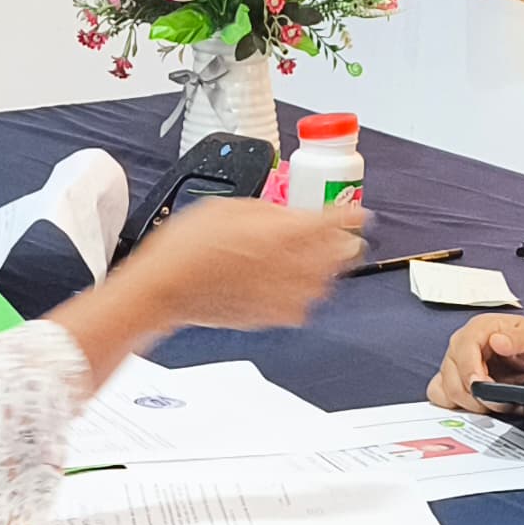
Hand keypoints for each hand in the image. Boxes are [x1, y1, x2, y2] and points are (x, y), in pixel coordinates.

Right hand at [50, 195, 368, 385]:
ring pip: (324, 283)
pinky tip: (296, 285)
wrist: (164, 288)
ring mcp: (279, 295)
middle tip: (346, 236)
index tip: (358, 213)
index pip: (332, 223)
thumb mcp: (227, 207)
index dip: (350, 215)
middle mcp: (286, 266)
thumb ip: (268, 211)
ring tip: (324, 260)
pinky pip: (302, 306)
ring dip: (328, 270)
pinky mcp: (269, 316)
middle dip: (344, 243)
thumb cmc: (186, 246)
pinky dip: (305, 294)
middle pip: (337, 256)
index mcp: (280, 234)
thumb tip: (290, 215)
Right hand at [428, 300, 523, 414]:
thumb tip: (498, 341)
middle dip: (476, 396)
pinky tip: (480, 407)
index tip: (483, 389)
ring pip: (446, 390)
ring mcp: (454, 363)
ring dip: (470, 404)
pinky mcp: (454, 379)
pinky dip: (459, 406)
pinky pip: (443, 396)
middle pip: (452, 377)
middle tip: (502, 404)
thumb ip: (518, 340)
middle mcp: (460, 345)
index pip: (462, 352)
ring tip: (497, 406)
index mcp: (477, 329)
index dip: (470, 373)